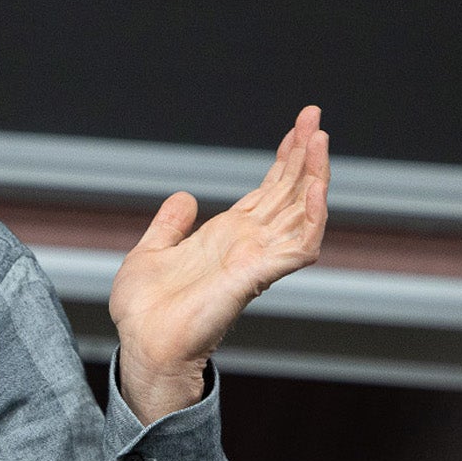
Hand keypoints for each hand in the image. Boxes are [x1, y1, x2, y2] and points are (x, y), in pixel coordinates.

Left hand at [108, 106, 329, 422]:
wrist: (141, 345)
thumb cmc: (145, 311)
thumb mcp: (151, 251)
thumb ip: (170, 224)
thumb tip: (184, 196)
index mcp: (228, 236)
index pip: (268, 190)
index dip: (285, 158)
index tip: (299, 125)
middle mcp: (249, 245)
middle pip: (290, 192)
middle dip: (306, 155)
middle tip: (315, 116)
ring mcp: (257, 260)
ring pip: (301, 212)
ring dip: (314, 176)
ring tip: (319, 140)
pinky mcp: (256, 277)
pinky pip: (298, 247)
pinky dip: (312, 220)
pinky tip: (317, 192)